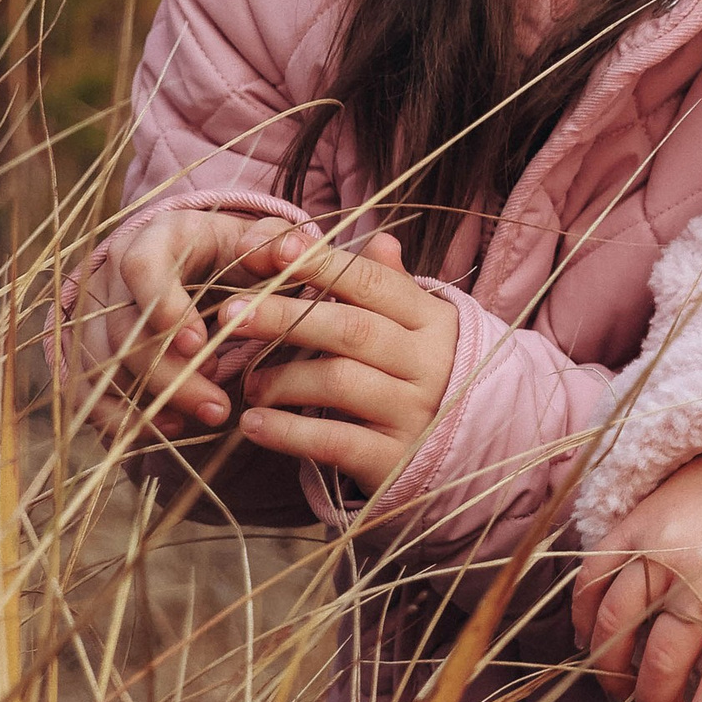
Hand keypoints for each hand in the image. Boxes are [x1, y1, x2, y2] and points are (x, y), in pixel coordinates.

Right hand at [66, 210, 309, 437]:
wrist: (206, 265)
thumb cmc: (239, 255)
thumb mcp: (264, 242)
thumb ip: (278, 244)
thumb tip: (286, 252)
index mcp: (156, 237)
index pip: (142, 267)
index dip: (165, 308)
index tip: (200, 345)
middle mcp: (113, 272)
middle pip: (124, 330)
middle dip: (171, 375)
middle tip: (218, 408)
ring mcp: (94, 312)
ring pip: (104, 365)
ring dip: (151, 400)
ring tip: (205, 418)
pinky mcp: (89, 348)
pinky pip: (87, 390)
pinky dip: (121, 417)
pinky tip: (169, 428)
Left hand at [219, 236, 458, 492]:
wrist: (469, 453)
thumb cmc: (422, 376)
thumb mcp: (417, 329)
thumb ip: (389, 288)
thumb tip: (382, 240)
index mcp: (432, 320)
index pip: (373, 283)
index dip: (324, 263)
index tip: (276, 250)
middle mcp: (430, 363)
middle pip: (351, 329)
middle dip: (285, 317)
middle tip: (232, 314)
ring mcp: (415, 413)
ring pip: (339, 383)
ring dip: (281, 380)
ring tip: (248, 384)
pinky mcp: (396, 460)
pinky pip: (334, 442)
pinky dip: (287, 432)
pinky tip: (254, 424)